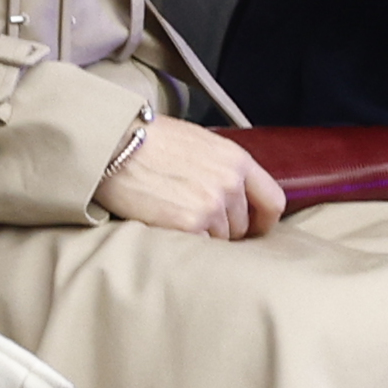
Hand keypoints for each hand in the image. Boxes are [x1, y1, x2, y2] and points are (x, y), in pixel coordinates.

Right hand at [97, 115, 283, 241]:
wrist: (114, 142)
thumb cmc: (150, 139)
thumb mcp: (200, 143)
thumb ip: (224, 168)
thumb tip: (235, 195)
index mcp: (236, 160)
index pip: (273, 201)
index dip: (262, 221)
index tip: (251, 228)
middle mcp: (229, 183)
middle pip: (241, 226)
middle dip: (222, 228)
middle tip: (193, 217)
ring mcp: (211, 206)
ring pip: (220, 240)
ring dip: (201, 235)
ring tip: (174, 215)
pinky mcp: (188, 224)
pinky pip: (200, 249)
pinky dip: (186, 244)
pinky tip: (168, 226)